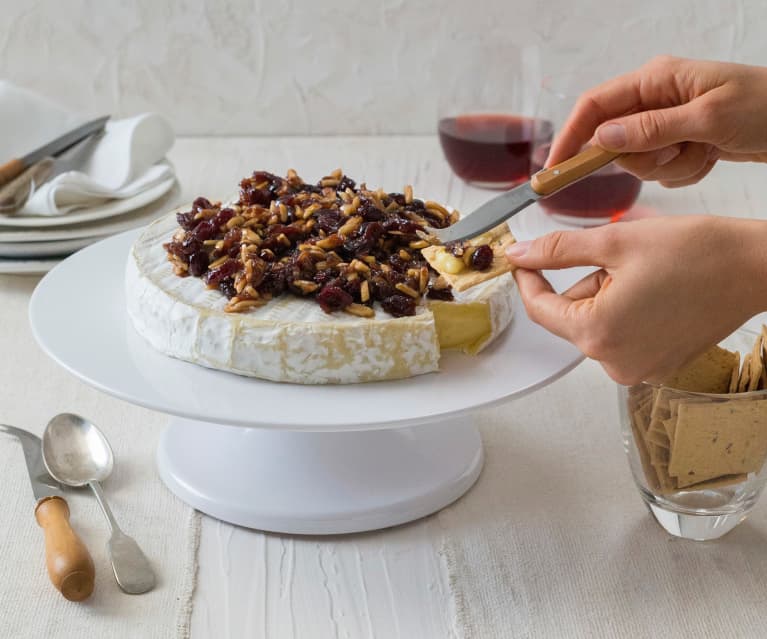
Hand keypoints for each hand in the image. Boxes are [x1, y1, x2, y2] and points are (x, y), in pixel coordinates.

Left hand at [505, 216, 766, 383]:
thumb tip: (519, 254)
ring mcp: (637, 370)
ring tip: (646, 275)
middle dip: (585, 283)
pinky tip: (656, 292)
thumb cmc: (696, 253)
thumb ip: (558, 250)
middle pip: (572, 317)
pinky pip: (622, 337)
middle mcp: (614, 363)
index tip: (525, 258)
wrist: (755, 268)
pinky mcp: (657, 367)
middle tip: (618, 257)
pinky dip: (625, 312)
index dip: (528, 280)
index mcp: (598, 333)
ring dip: (606, 297)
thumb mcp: (614, 241)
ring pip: (597, 325)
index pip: (540, 309)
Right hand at [547, 56, 766, 187]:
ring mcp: (666, 121)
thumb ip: (651, 128)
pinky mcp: (678, 140)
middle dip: (643, 158)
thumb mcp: (707, 117)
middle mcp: (655, 98)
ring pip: (639, 161)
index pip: (594, 106)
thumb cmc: (765, 106)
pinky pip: (662, 169)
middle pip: (615, 141)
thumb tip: (602, 138)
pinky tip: (710, 157)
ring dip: (669, 167)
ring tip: (703, 151)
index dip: (570, 136)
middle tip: (676, 152)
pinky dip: (684, 172)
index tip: (555, 170)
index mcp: (656, 79)